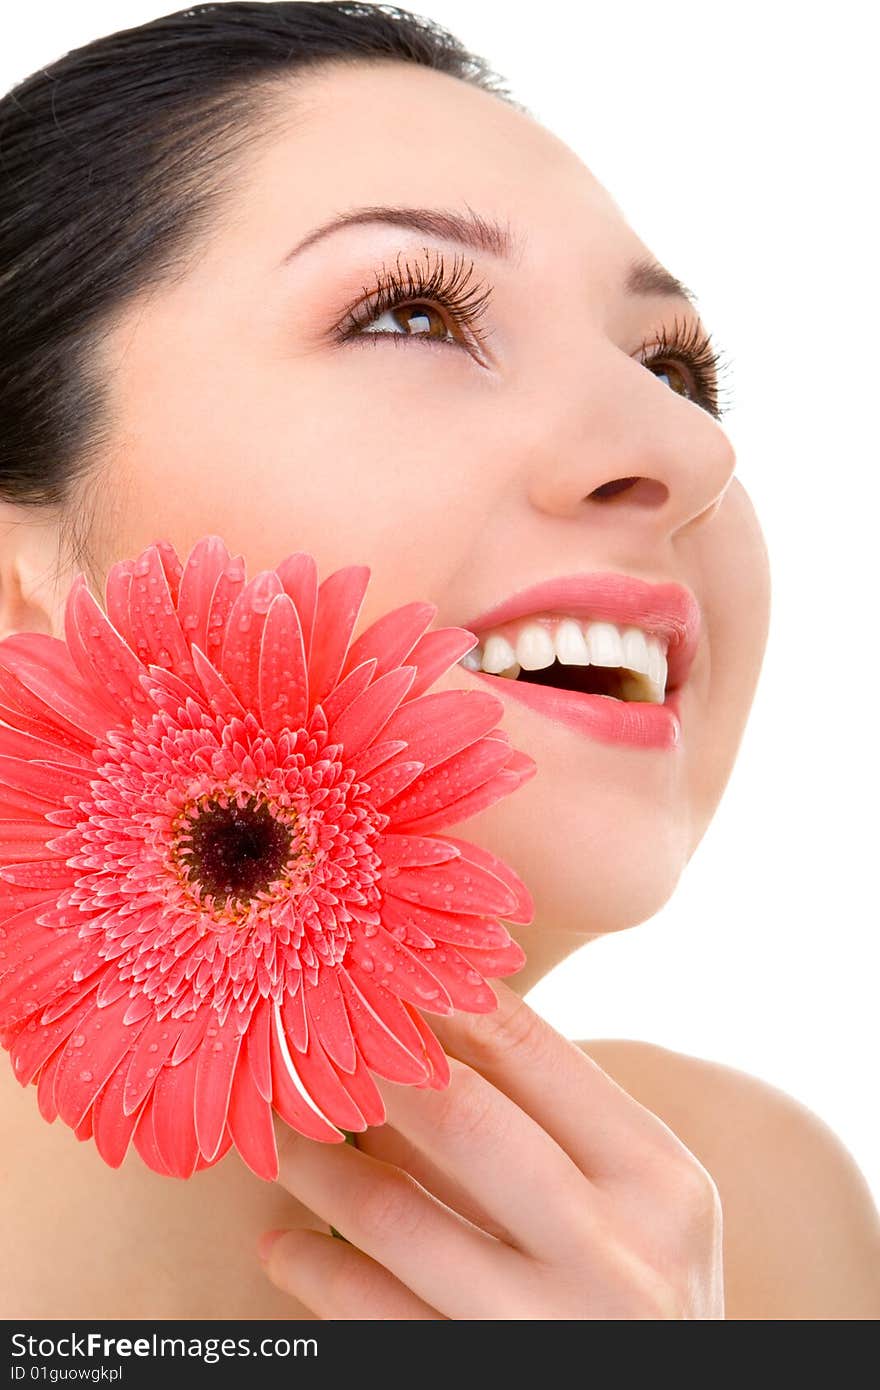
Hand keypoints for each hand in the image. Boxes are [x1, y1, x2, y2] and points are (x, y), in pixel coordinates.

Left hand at [257, 980, 724, 1318]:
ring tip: (277, 1132)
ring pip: (396, 1215)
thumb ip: (555, 1126)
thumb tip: (425, 1022)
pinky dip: (314, 1270)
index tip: (367, 965)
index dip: (433, 995)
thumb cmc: (640, 1292)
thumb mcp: (638, 1205)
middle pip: (460, 1116)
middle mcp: (616, 1250)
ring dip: (316, 1163)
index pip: (528, 1047)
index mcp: (658, 1176)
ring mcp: (548, 1329)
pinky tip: (281, 1243)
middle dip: (367, 1065)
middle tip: (301, 1032)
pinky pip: (372, 1316)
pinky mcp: (480, 1379)